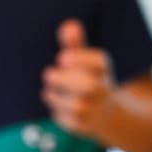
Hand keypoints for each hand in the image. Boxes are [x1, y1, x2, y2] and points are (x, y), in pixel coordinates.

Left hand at [41, 20, 114, 138]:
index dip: (81, 58)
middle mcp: (103, 88)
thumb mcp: (83, 60)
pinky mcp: (85, 125)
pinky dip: (59, 114)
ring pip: (78, 106)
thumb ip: (74, 44)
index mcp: (102, 68)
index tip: (62, 57)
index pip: (99, 61)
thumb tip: (68, 25)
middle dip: (66, 80)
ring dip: (58, 98)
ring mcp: (95, 108)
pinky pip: (71, 122)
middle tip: (48, 74)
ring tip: (49, 91)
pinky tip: (55, 106)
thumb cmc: (87, 79)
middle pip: (89, 85)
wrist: (103, 113)